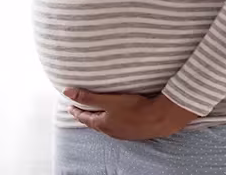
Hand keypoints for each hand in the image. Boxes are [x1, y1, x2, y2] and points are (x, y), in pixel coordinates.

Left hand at [64, 88, 199, 140]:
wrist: (158, 119)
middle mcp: (111, 131)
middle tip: (81, 111)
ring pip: (106, 126)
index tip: (70, 107)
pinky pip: (117, 127)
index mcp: (102, 124)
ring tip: (96, 114)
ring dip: (99, 119)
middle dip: (86, 116)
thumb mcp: (108, 100)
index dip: (76, 111)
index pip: (84, 117)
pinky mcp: (133, 132)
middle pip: (94, 123)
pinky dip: (111, 122)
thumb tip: (67, 92)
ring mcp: (122, 134)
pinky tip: (116, 118)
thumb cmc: (134, 108)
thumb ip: (88, 96)